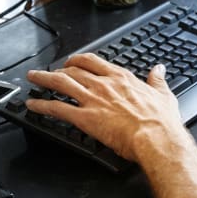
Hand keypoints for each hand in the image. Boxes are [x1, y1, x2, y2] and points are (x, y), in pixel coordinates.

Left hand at [25, 53, 188, 162]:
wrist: (154, 137)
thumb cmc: (159, 120)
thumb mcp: (162, 94)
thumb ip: (157, 80)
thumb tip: (159, 70)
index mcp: (120, 78)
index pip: (93, 61)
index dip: (78, 59)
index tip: (72, 61)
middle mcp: (103, 84)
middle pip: (73, 70)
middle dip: (58, 69)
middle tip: (50, 70)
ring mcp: (92, 100)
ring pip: (61, 84)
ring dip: (44, 79)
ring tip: (33, 77)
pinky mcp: (85, 118)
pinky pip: (58, 108)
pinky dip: (42, 106)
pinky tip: (33, 105)